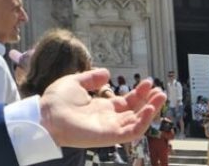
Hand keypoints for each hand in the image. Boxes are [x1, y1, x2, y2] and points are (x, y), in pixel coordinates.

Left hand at [41, 70, 165, 148]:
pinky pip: (131, 131)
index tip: (148, 81)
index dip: (138, 93)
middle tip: (160, 90)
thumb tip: (107, 72)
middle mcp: (110, 118)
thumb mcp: (75, 83)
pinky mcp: (111, 135)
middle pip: (135, 111)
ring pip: (137, 121)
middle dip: (149, 101)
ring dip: (150, 110)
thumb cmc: (57, 101)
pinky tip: (148, 109)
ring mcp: (111, 127)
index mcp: (102, 106)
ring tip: (160, 97)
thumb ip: (91, 78)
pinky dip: (142, 121)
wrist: (47, 114)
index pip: (126, 101)